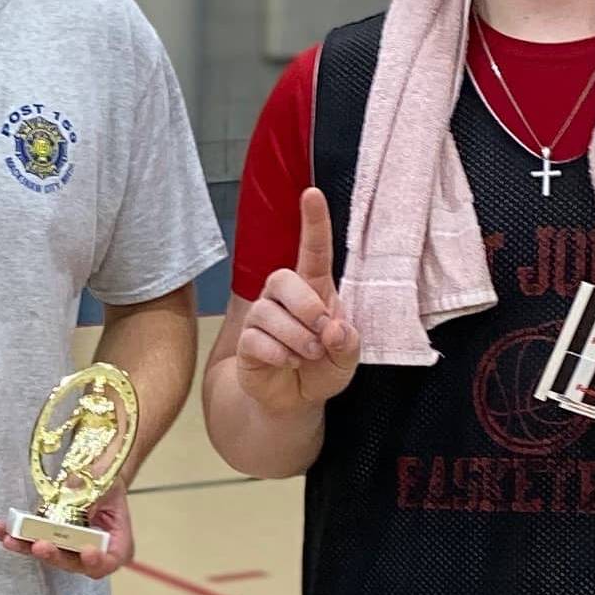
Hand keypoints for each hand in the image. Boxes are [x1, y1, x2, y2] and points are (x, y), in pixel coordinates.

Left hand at [0, 486, 131, 579]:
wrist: (93, 474)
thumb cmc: (105, 481)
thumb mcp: (103, 486)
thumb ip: (89, 498)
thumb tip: (69, 502)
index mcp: (115, 545)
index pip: (108, 562)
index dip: (97, 561)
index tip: (87, 550)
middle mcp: (90, 553)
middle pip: (72, 563)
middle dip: (54, 555)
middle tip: (40, 546)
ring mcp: (67, 549)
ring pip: (47, 555)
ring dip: (26, 547)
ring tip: (9, 538)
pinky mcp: (47, 540)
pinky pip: (30, 542)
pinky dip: (15, 535)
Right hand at [231, 187, 361, 411]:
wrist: (295, 400)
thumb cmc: (322, 368)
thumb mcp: (348, 358)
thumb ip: (348, 342)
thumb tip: (333, 329)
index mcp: (314, 289)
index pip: (313, 250)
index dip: (313, 222)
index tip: (312, 194)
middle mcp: (284, 297)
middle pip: (282, 278)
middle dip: (306, 307)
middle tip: (322, 334)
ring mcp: (262, 317)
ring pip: (268, 313)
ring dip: (297, 339)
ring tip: (308, 356)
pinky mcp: (247, 341)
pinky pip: (256, 339)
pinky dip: (279, 355)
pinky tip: (288, 363)